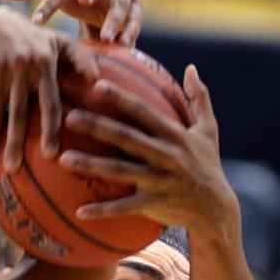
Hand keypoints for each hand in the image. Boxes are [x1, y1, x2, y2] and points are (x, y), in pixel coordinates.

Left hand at [0, 0, 142, 45]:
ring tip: (107, 38)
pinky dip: (131, 30)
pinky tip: (124, 46)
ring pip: (121, 0)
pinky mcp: (138, 6)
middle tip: (83, 1)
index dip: (49, 3)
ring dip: (114, 18)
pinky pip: (136, 17)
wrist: (105, 5)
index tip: (36, 23)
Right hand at [0, 8, 98, 171]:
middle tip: (14, 169)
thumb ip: (81, 59)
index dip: (50, 130)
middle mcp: (21, 66)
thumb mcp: (58, 43)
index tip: (50, 155)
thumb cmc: (34, 41)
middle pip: (18, 112)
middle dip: (15, 142)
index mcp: (44, 63)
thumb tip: (99, 81)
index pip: (50, 103)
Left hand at [57, 64, 237, 234]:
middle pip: (126, 138)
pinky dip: (103, 211)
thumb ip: (199, 98)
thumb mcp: (209, 131)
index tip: (97, 85)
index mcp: (175, 135)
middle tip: (69, 117)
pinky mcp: (154, 204)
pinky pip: (125, 208)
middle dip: (97, 127)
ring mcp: (159, 181)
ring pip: (120, 171)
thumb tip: (192, 68)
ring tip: (63, 160)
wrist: (216, 210)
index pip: (144, 112)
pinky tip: (80, 211)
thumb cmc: (208, 166)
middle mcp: (166, 155)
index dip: (121, 98)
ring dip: (91, 166)